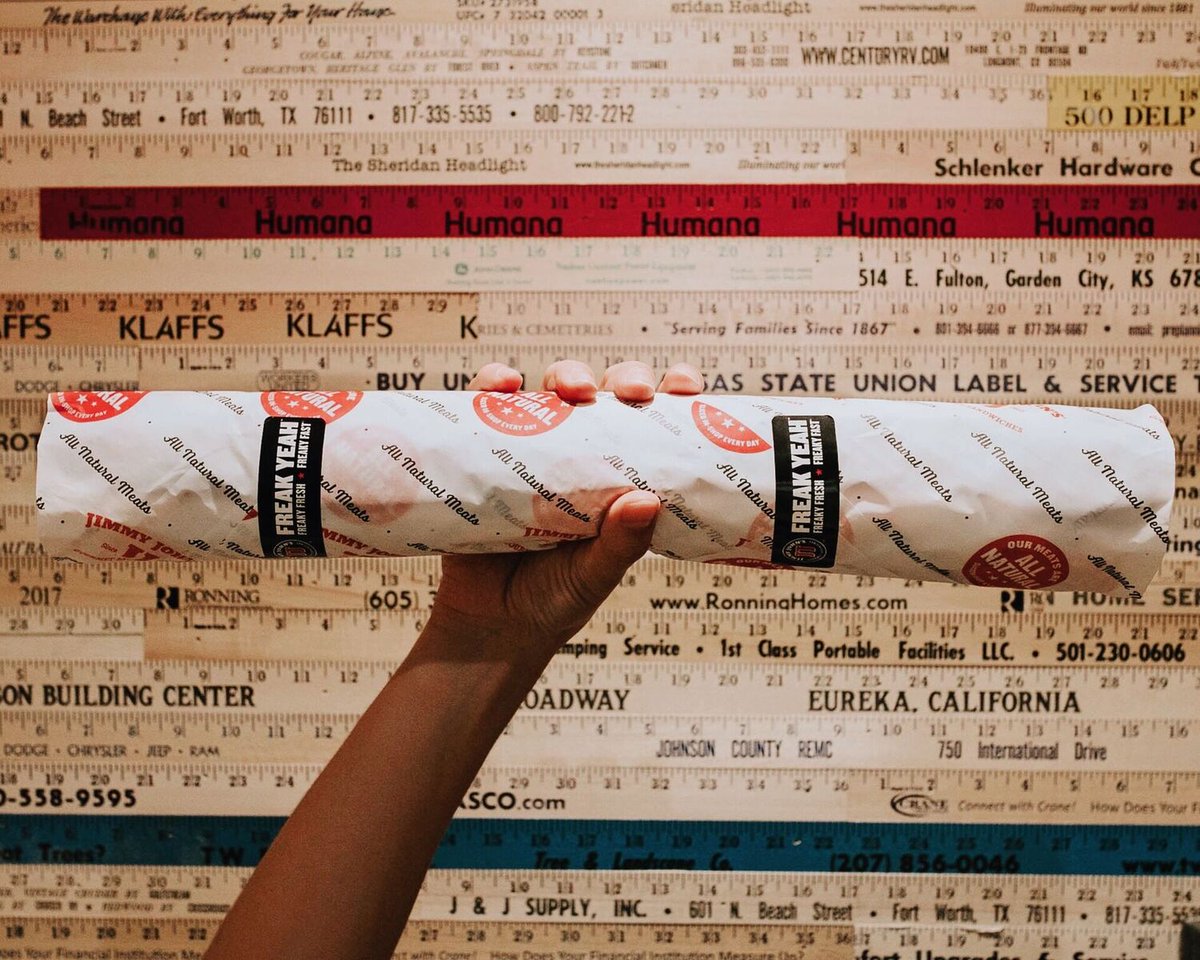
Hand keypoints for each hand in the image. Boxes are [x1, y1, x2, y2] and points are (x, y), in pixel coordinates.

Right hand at [425, 359, 702, 669]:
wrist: (489, 629)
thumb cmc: (555, 600)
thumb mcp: (596, 575)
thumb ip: (621, 544)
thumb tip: (647, 500)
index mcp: (621, 478)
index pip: (655, 424)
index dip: (673, 394)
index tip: (686, 387)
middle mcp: (581, 454)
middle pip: (609, 394)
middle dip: (625, 378)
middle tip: (633, 392)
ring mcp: (535, 450)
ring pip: (553, 390)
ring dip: (566, 374)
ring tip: (572, 389)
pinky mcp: (488, 453)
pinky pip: (489, 408)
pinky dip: (493, 386)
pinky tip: (501, 386)